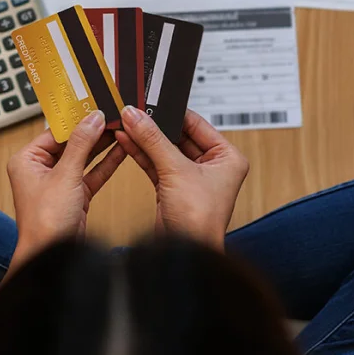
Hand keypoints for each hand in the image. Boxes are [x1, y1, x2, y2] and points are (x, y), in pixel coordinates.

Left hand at [7, 111, 125, 266]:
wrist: (52, 257)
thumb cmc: (45, 222)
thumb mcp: (65, 175)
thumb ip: (82, 144)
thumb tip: (92, 118)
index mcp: (27, 160)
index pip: (55, 132)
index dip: (77, 119)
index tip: (95, 106)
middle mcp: (40, 170)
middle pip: (71, 143)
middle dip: (92, 131)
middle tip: (112, 114)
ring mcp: (58, 183)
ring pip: (84, 158)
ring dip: (102, 145)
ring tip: (121, 127)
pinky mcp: (74, 196)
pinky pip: (92, 174)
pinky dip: (106, 163)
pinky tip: (121, 150)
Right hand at [115, 107, 247, 249]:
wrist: (185, 253)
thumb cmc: (199, 219)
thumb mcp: (176, 170)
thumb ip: (153, 140)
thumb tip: (136, 116)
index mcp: (227, 158)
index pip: (198, 124)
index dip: (174, 112)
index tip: (153, 101)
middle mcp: (212, 167)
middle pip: (179, 136)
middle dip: (155, 126)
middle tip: (135, 111)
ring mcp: (191, 179)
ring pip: (165, 150)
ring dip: (145, 139)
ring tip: (126, 123)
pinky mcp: (173, 189)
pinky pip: (156, 164)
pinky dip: (142, 153)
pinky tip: (127, 140)